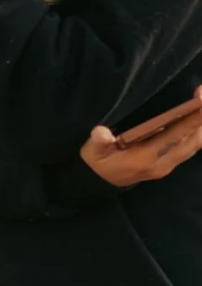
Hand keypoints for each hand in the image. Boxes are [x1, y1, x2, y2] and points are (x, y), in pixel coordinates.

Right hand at [81, 89, 201, 187]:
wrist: (100, 184)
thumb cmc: (99, 162)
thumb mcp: (93, 152)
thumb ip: (98, 143)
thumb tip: (100, 133)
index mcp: (146, 158)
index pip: (174, 136)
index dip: (191, 119)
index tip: (201, 102)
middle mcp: (162, 163)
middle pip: (193, 141)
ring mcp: (167, 164)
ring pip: (193, 145)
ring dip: (201, 126)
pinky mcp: (168, 163)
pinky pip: (189, 147)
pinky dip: (196, 132)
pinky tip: (198, 119)